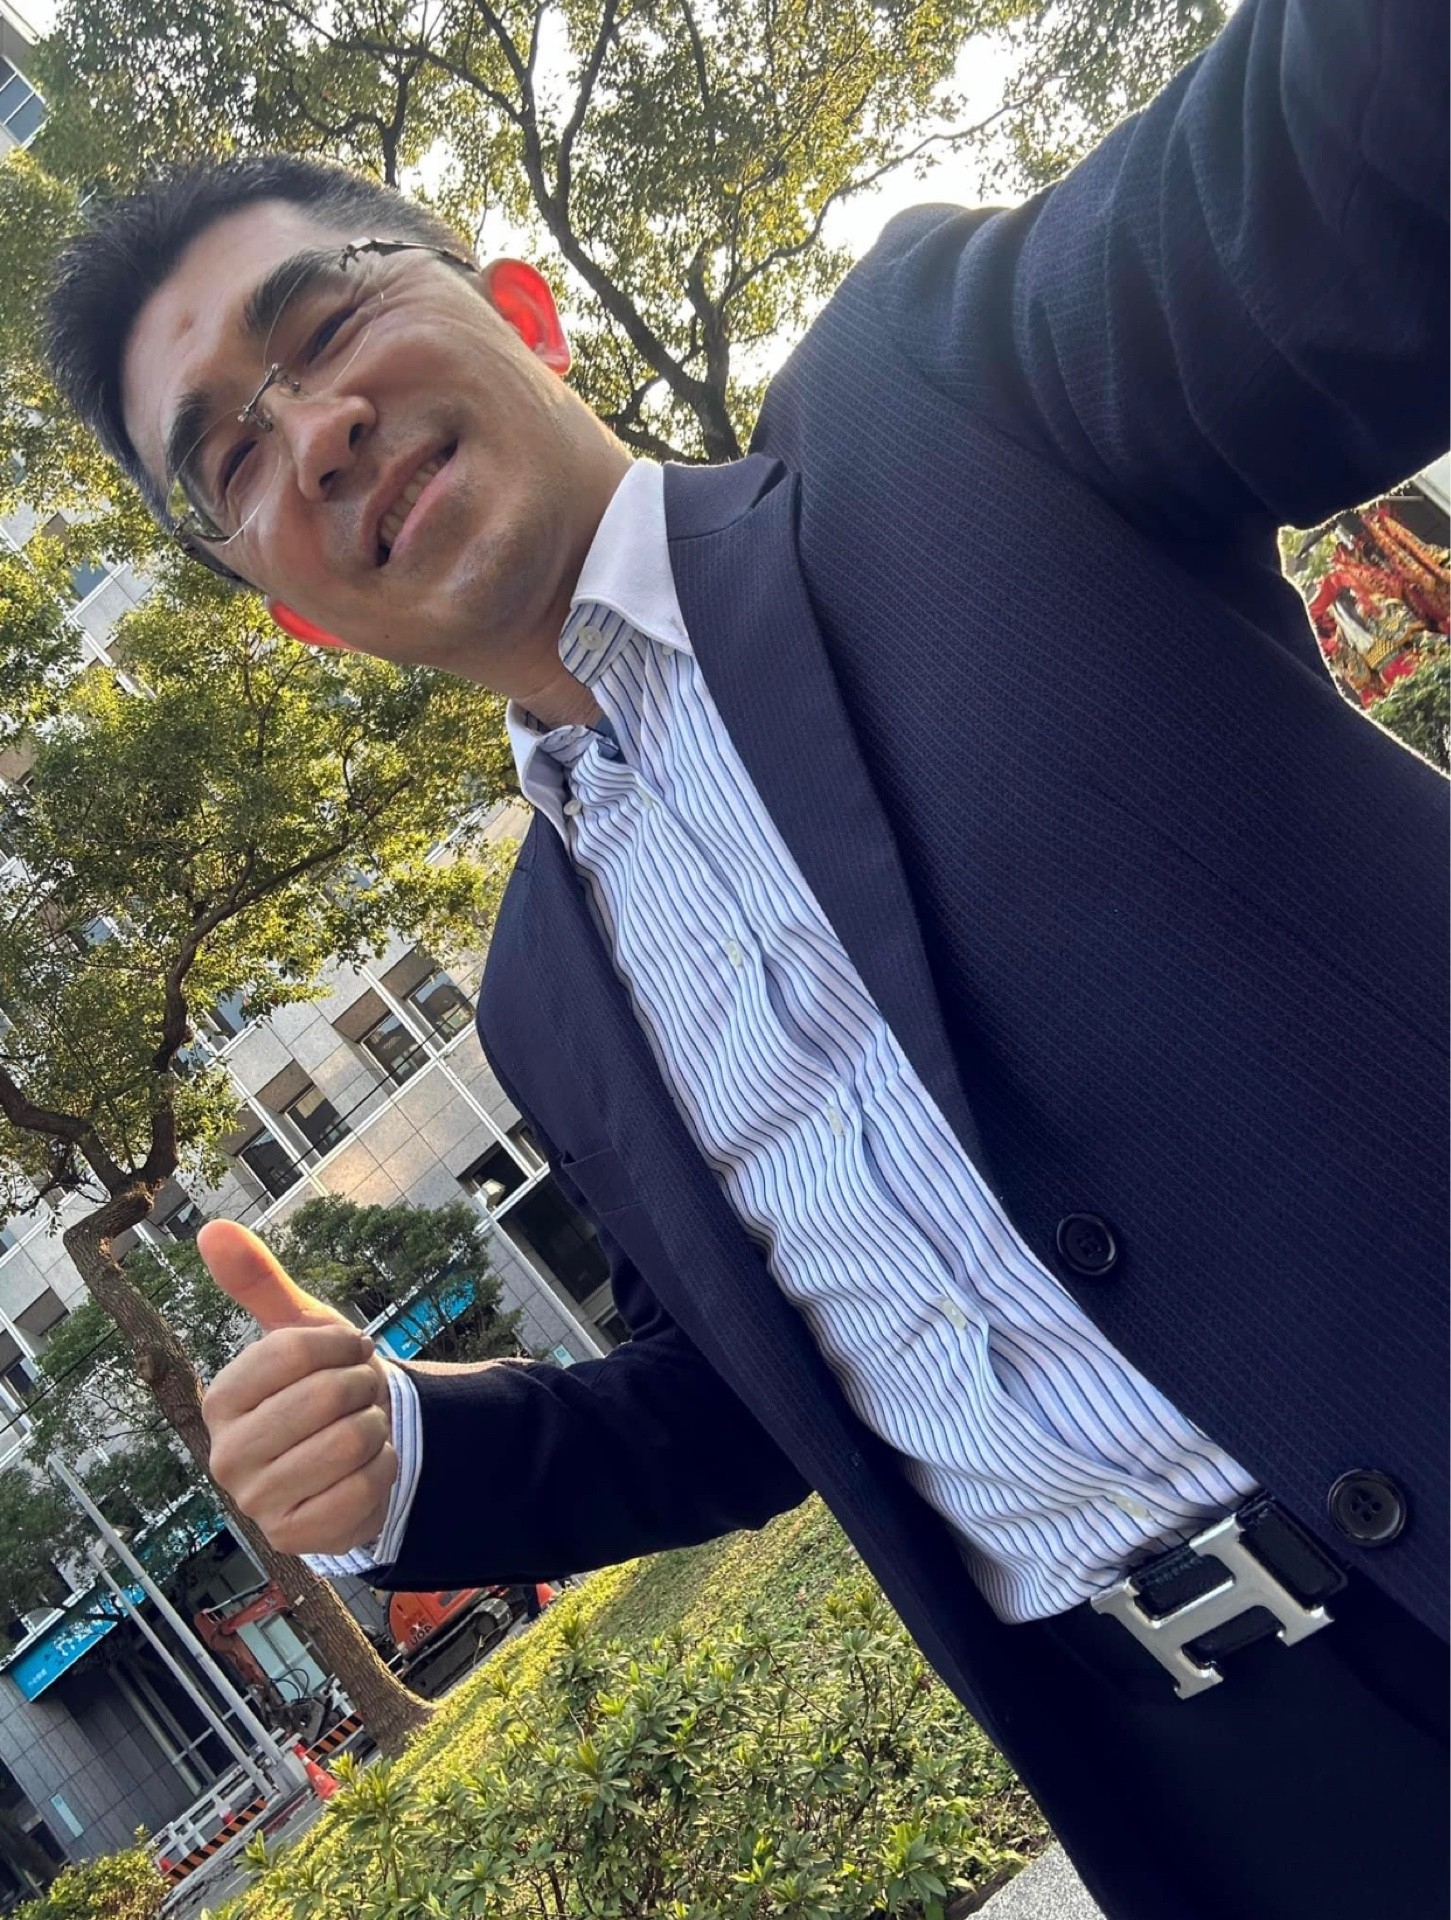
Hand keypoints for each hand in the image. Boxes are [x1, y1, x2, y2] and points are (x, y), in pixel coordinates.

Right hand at [198, 1221, 397, 1556]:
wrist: (350, 1455)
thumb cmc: (318, 1386)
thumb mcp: (297, 1329)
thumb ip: (258, 1280)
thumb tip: (210, 1227)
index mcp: (220, 1399)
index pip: (295, 1351)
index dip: (343, 1343)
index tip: (353, 1348)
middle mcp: (226, 1455)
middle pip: (328, 1397)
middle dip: (366, 1385)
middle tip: (365, 1390)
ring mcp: (258, 1503)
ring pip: (351, 1443)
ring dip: (378, 1425)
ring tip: (365, 1425)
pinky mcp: (295, 1538)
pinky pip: (365, 1490)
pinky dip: (385, 1469)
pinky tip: (369, 1466)